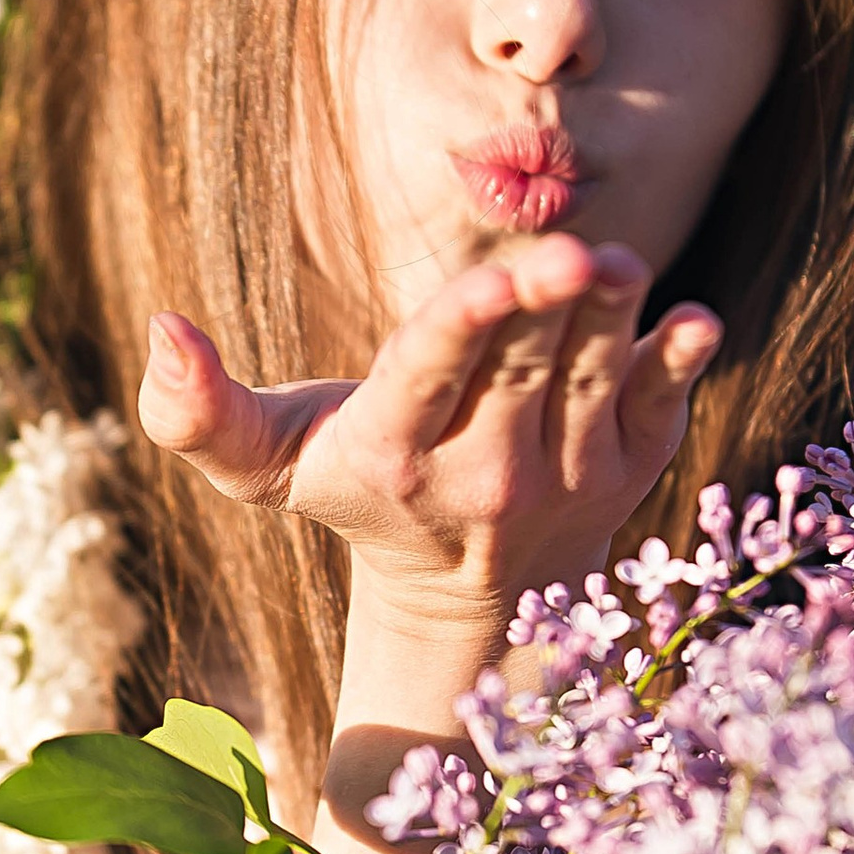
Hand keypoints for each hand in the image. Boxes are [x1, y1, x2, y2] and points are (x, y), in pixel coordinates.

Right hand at [137, 234, 719, 633]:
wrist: (468, 599)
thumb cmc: (356, 491)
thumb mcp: (265, 467)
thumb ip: (196, 413)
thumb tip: (160, 327)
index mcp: (393, 454)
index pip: (428, 378)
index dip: (461, 329)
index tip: (490, 282)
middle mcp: (484, 474)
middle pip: (519, 368)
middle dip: (547, 309)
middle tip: (571, 254)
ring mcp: (566, 477)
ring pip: (593, 377)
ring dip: (612, 319)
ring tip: (613, 265)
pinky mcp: (632, 471)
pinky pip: (663, 409)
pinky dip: (681, 366)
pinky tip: (693, 321)